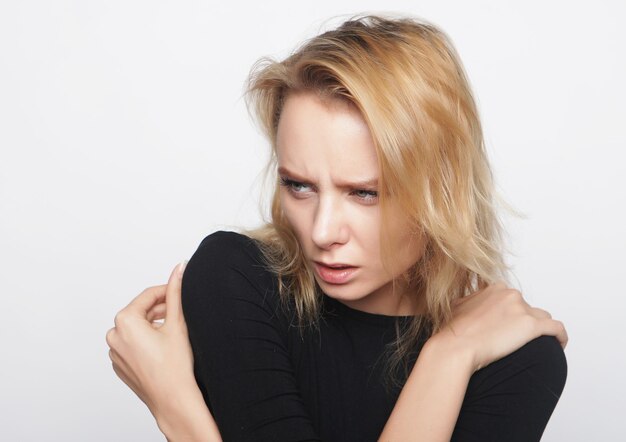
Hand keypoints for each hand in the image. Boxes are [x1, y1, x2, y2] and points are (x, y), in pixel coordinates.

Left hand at [106, 261, 220, 440]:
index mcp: (124, 321)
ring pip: (137, 328)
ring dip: (154, 325)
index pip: (148, 295)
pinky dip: (147, 341)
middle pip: (141, 311)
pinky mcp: (120, 365)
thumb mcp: (177, 322)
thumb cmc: (175, 366)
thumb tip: (178, 268)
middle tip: (182, 313)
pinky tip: (165, 349)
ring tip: (175, 333)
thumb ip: (175, 291)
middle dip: (161, 310)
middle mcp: (114, 336)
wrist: (173, 400)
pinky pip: (133, 344)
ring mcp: (114, 352)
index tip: (182, 290)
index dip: (168, 290)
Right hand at [433, 282, 567, 371]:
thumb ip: (471, 301)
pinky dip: (560, 336)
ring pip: (543, 318)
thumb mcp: (459, 306)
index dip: (513, 314)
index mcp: (496, 289)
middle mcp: (510, 295)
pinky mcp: (531, 327)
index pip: (514, 299)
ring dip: (541, 329)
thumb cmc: (454, 331)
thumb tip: (470, 305)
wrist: (456, 346)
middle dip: (524, 322)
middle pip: (528, 308)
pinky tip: (559, 345)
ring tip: (539, 344)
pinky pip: (557, 329)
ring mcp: (522, 310)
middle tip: (517, 340)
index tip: (510, 327)